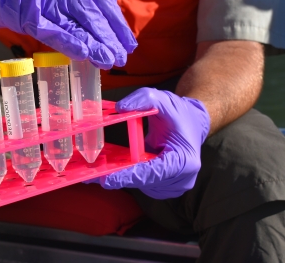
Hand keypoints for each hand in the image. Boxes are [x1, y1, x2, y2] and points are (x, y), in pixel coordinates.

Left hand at [86, 88, 209, 198]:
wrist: (193, 123)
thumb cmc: (180, 113)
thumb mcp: (162, 99)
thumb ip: (142, 99)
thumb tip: (120, 108)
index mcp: (185, 160)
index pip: (154, 173)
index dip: (130, 176)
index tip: (108, 179)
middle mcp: (182, 178)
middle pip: (145, 182)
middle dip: (120, 177)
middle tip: (93, 175)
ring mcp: (175, 186)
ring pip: (142, 186)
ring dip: (124, 177)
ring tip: (100, 171)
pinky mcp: (166, 187)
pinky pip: (143, 184)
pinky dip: (130, 177)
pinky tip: (113, 169)